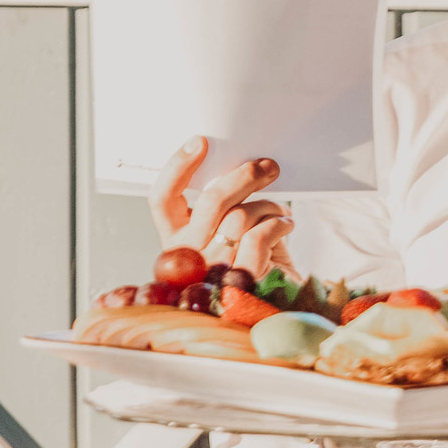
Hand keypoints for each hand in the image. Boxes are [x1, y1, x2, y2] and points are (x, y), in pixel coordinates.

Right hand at [151, 137, 296, 277]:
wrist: (278, 305)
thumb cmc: (256, 263)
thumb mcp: (233, 231)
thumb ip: (225, 206)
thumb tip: (240, 167)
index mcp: (177, 241)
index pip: (162, 199)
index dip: (177, 167)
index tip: (199, 142)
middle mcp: (187, 257)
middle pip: (210, 202)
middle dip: (243, 177)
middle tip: (266, 167)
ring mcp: (210, 271)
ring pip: (239, 216)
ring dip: (268, 206)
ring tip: (280, 213)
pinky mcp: (239, 281)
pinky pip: (258, 236)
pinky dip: (278, 224)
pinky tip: (285, 225)